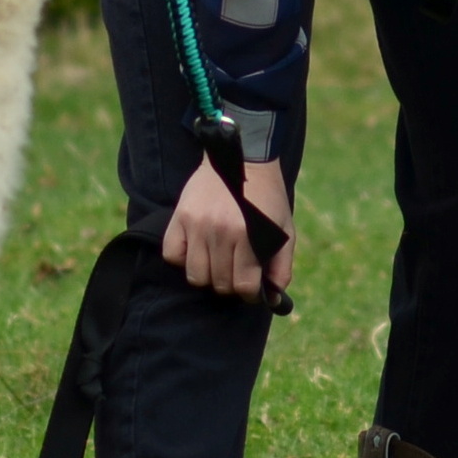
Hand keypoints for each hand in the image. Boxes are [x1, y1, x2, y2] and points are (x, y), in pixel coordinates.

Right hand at [162, 155, 295, 300]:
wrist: (245, 157)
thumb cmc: (268, 198)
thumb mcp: (285, 231)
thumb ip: (281, 267)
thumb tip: (273, 299)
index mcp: (249, 236)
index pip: (243, 286)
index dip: (249, 294)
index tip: (250, 288)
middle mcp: (220, 232)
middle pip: (219, 283)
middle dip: (230, 284)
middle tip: (236, 272)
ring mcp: (197, 224)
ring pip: (195, 275)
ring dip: (208, 275)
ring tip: (217, 262)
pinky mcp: (180, 216)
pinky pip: (172, 255)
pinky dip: (183, 259)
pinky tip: (198, 250)